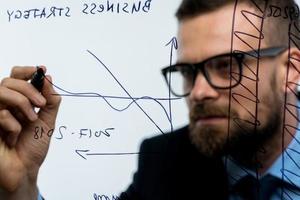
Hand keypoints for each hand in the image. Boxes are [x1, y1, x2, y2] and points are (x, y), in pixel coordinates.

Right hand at [0, 66, 60, 198]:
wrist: (24, 170)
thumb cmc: (32, 148)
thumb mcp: (47, 121)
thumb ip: (50, 101)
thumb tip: (49, 79)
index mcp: (18, 102)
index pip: (16, 77)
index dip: (27, 71)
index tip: (42, 70)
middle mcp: (4, 105)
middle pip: (9, 81)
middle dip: (28, 89)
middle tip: (40, 104)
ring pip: (1, 91)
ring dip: (22, 103)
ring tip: (32, 119)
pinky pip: (0, 113)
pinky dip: (13, 125)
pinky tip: (14, 137)